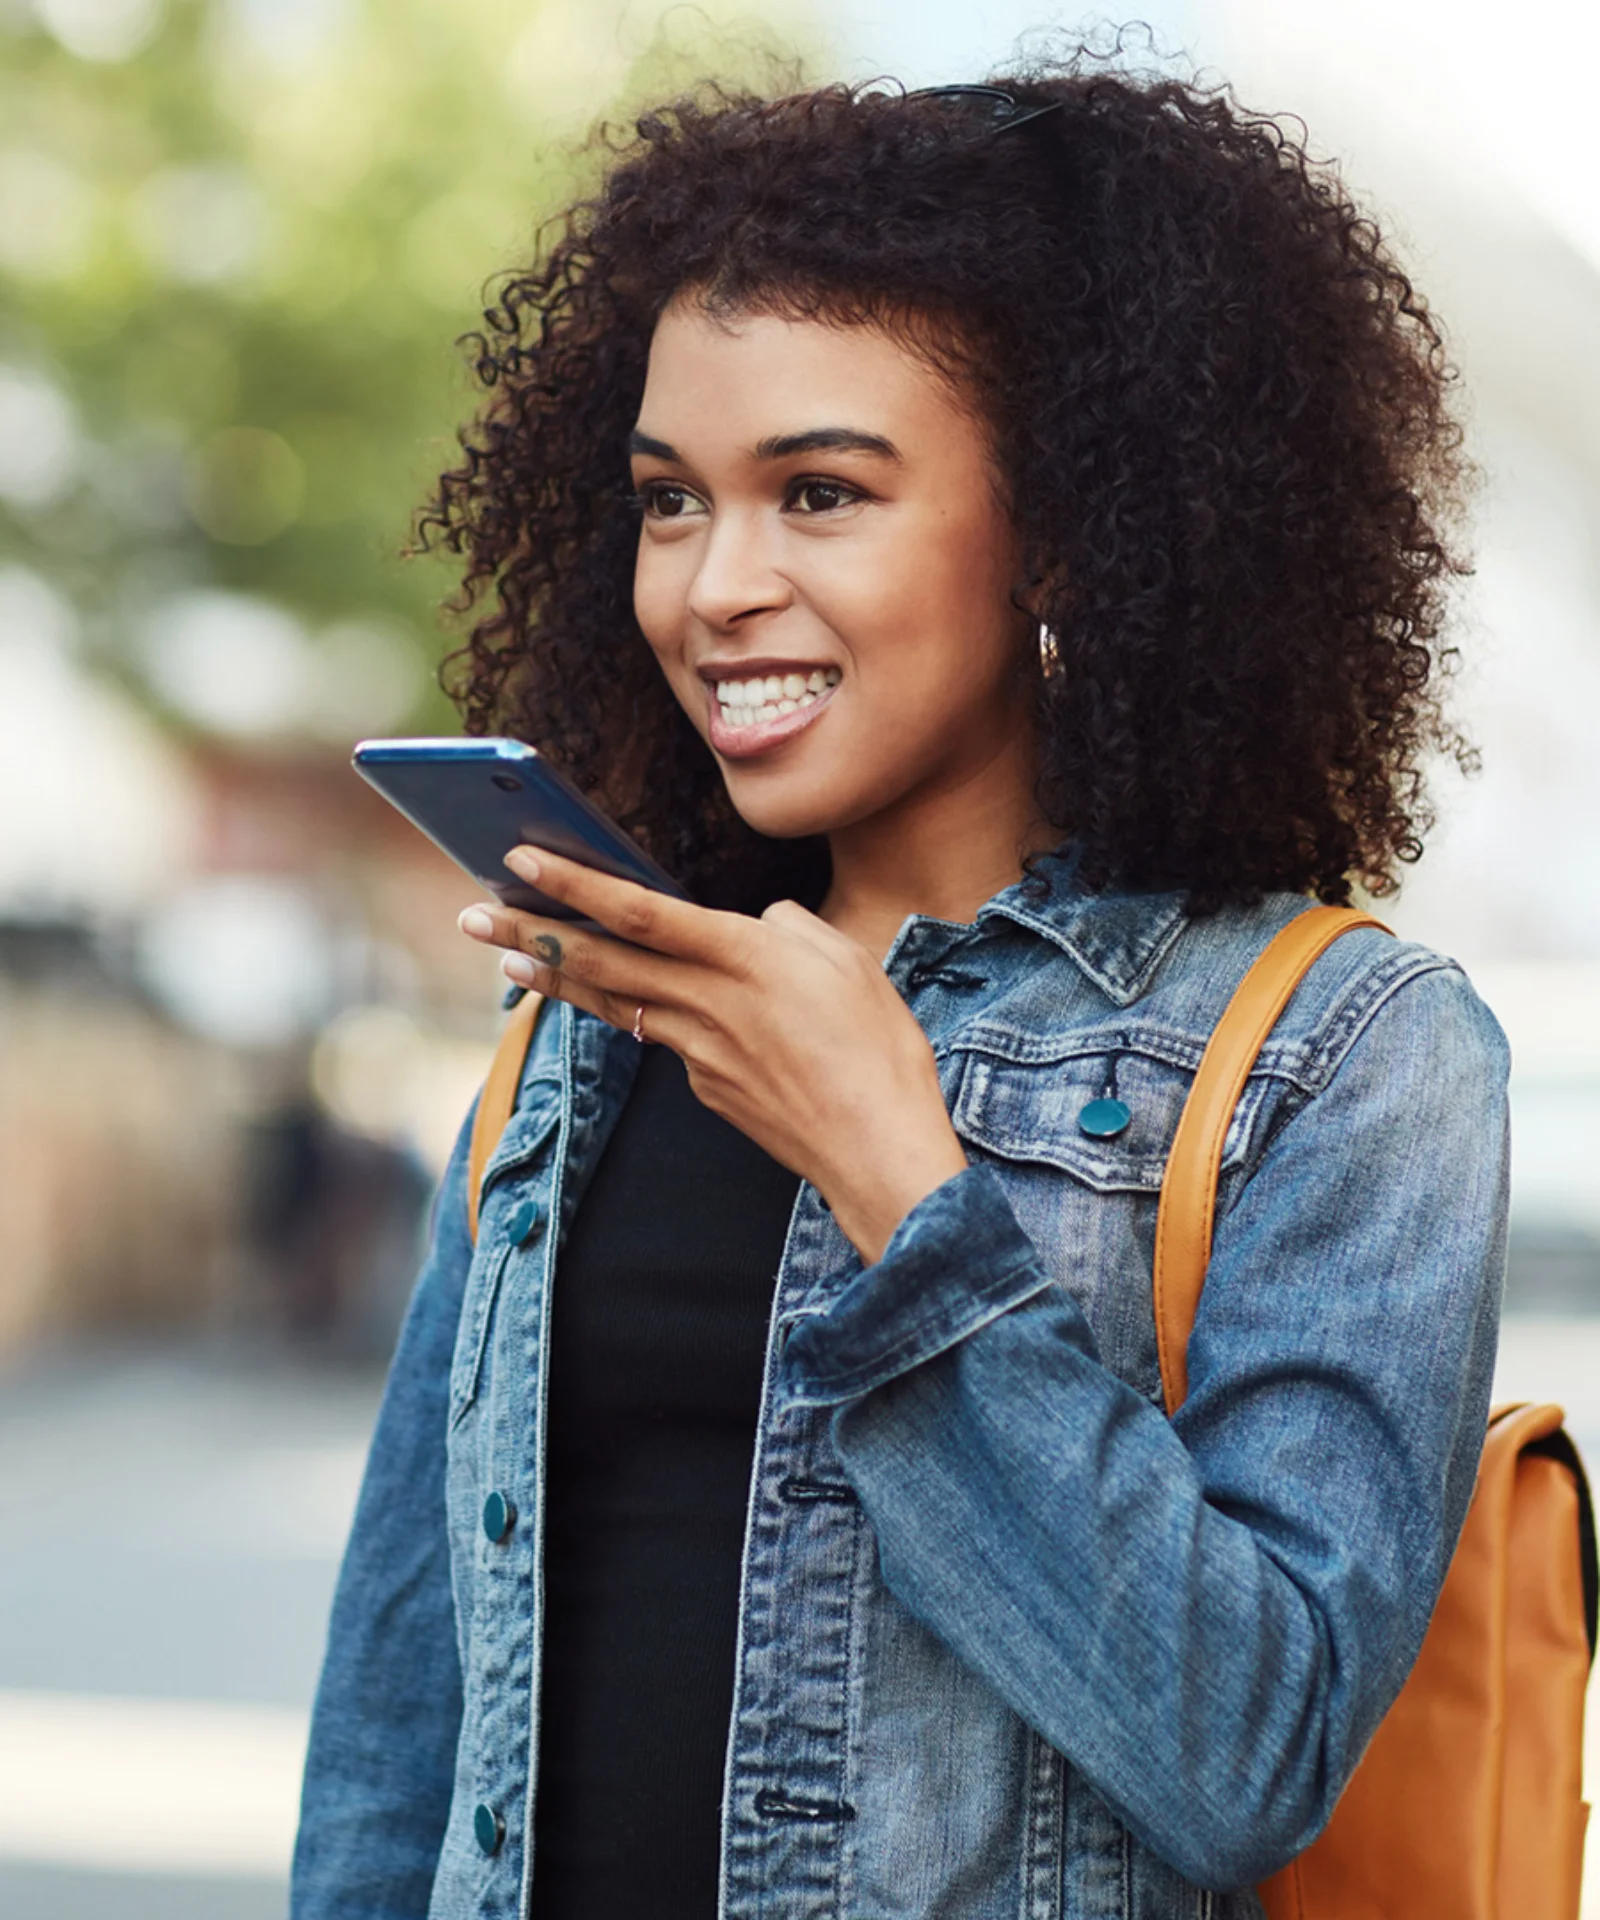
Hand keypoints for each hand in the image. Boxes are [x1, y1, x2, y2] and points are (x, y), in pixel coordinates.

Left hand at [458, 847, 967, 1261]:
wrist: (877, 1151)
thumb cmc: (877, 1050)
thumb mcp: (849, 961)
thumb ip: (792, 929)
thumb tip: (759, 925)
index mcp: (743, 959)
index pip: (640, 912)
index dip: (576, 884)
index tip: (522, 859)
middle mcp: (707, 1003)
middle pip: (601, 961)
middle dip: (531, 934)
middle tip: (474, 913)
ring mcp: (698, 1053)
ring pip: (615, 1003)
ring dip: (557, 978)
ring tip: (508, 961)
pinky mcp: (706, 1089)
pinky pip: (662, 1039)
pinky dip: (634, 1015)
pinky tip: (627, 1003)